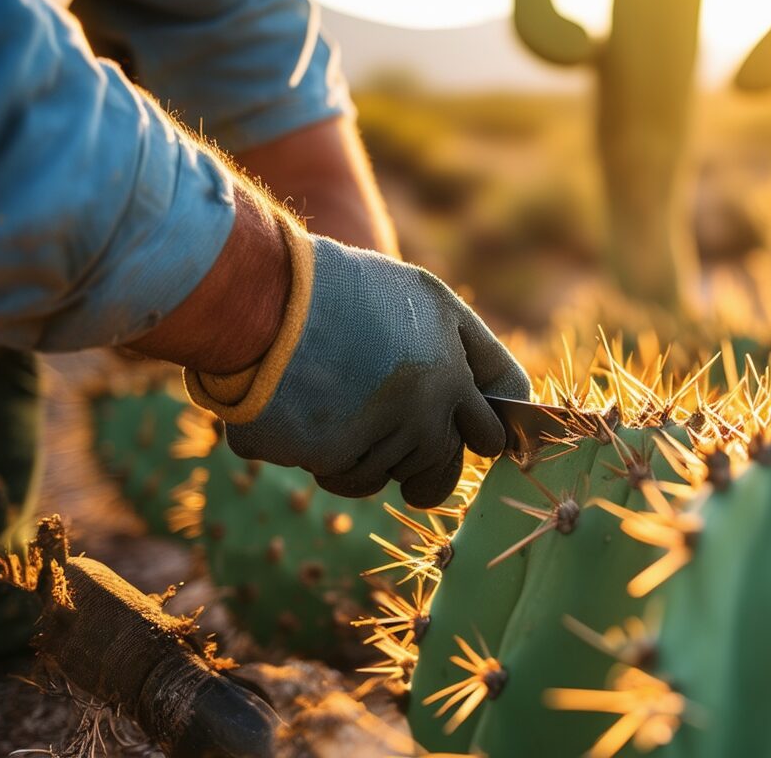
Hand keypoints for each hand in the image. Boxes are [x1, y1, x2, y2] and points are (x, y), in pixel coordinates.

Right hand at [186, 223, 528, 507]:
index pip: (492, 433)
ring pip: (390, 476)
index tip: (461, 429)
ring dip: (369, 453)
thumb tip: (507, 417)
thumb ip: (475, 355)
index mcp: (452, 369)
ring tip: (340, 398)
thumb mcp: (427, 299)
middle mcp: (422, 408)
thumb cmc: (346, 290)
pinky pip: (343, 479)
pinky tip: (314, 414)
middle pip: (442, 468)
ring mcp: (375, 434)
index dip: (477, 432)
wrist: (263, 291)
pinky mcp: (324, 454)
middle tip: (389, 419)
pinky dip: (329, 459)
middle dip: (422, 454)